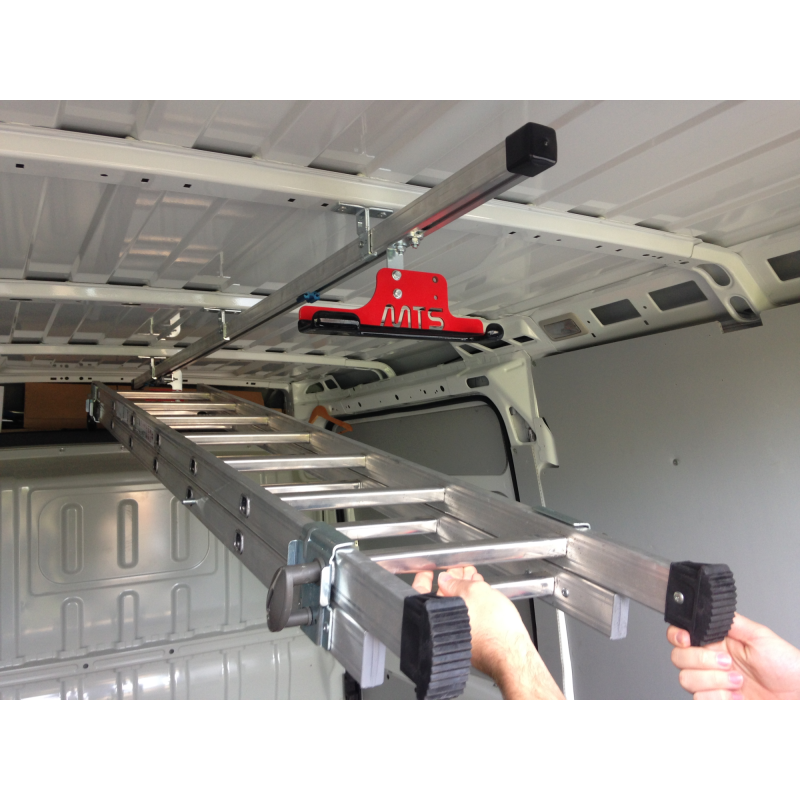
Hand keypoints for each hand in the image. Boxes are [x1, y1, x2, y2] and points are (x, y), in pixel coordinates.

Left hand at [412, 567, 562, 699]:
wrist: (512, 654)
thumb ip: (457, 583)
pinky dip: (471, 606)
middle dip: (452, 582)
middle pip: (441, 599)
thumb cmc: (495, 630)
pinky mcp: (469, 642)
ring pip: (456, 609)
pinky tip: (481, 597)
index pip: (420, 593)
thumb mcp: (476, 591)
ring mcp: (456, 636)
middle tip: (461, 572)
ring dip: (464, 592)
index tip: (429, 571)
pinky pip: (466, 619)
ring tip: (475, 581)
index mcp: (437, 616)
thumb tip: (446, 579)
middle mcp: (442, 629)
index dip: (424, 578)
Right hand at [668, 613, 799, 699]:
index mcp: (716, 642)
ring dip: (714, 682)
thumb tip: (706, 609)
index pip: (680, 635)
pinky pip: (699, 699)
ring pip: (686, 680)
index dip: (677, 635)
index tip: (687, 640)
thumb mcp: (760, 636)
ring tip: (738, 683)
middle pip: (678, 657)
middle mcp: (709, 663)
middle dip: (702, 661)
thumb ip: (731, 622)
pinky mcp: (716, 701)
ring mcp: (712, 684)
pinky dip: (719, 698)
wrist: (799, 697)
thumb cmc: (787, 668)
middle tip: (728, 663)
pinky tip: (737, 697)